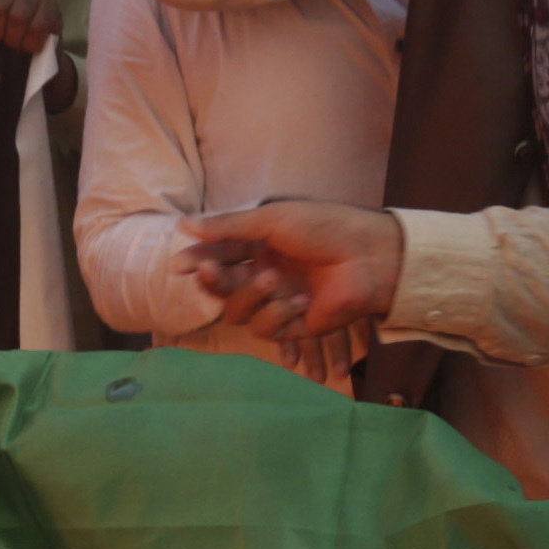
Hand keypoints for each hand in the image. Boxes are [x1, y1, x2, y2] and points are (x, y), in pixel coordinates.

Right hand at [179, 199, 401, 349]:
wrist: (368, 257)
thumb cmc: (325, 229)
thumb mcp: (273, 219)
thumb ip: (229, 227)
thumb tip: (185, 226)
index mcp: (262, 247)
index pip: (220, 257)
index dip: (199, 261)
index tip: (179, 265)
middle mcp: (266, 275)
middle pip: (223, 289)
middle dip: (215, 282)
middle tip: (211, 273)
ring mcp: (279, 302)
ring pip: (239, 313)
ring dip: (252, 296)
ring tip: (275, 280)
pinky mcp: (294, 326)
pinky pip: (266, 329)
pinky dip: (279, 314)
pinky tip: (301, 301)